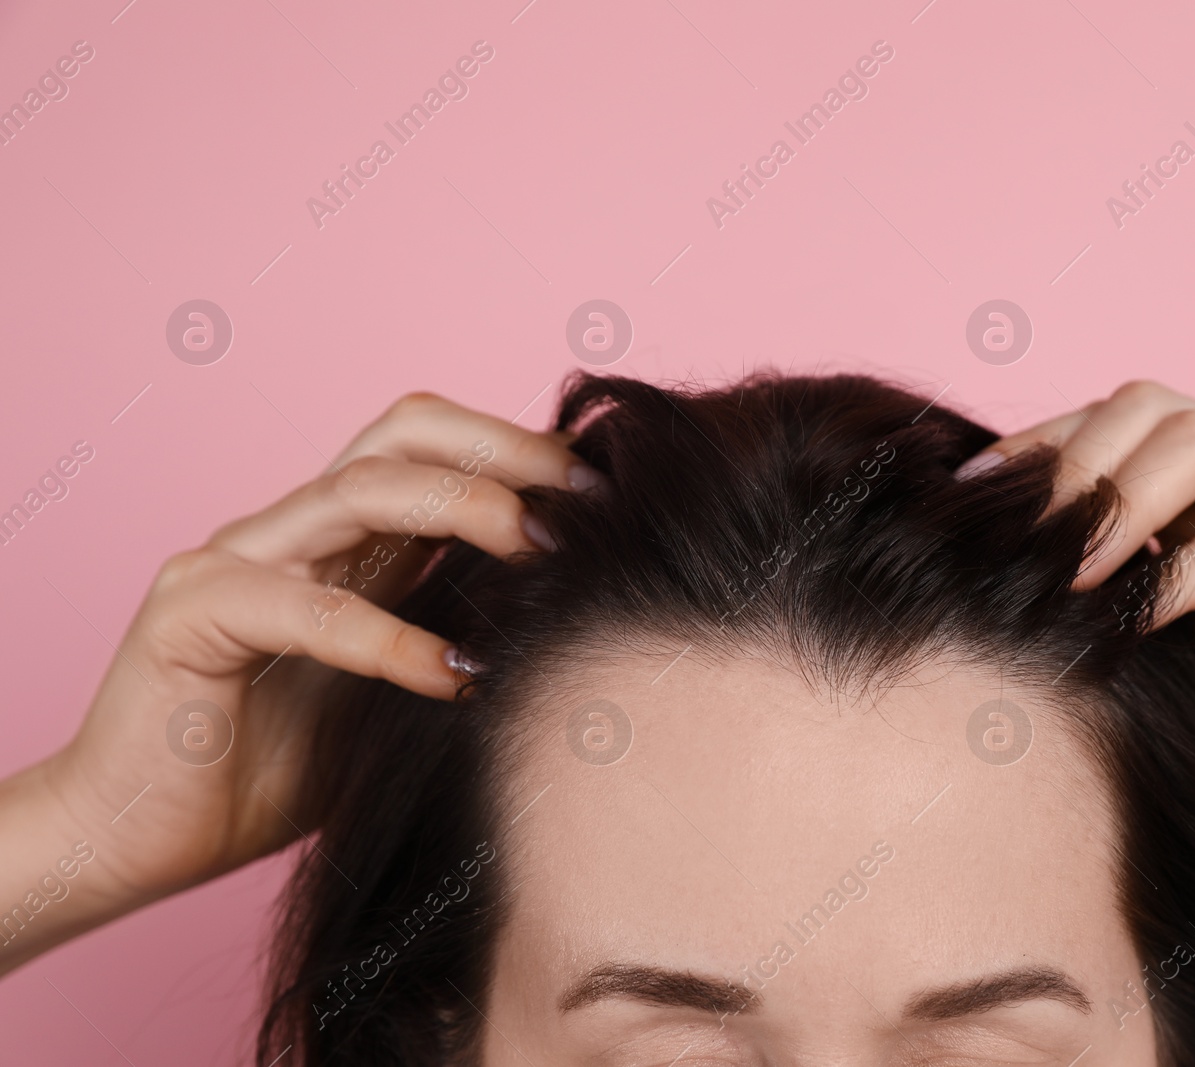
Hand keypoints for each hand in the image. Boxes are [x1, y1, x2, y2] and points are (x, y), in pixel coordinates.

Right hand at [0, 393, 593, 972]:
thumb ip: (454, 640)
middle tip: (584, 499)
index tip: (602, 491)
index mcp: (339, 542)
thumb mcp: (395, 697)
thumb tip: (569, 620)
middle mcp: (288, 532)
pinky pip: (305, 609)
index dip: (516, 451)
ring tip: (540, 550)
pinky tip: (455, 673)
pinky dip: (390, 638)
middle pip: (402, 436)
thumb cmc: (269, 772)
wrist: (134, 838)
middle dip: (504, 452)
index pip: (429, 446)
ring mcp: (233, 562)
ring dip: (463, 509)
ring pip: (358, 491)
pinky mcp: (190, 617)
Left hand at [962, 381, 1194, 920]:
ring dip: (1122, 502)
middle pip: (1148, 406)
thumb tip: (1002, 591)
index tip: (964, 503)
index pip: (1114, 429)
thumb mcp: (1183, 663)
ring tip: (1072, 574)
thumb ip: (1117, 607)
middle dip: (1071, 464)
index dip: (1036, 454)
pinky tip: (1150, 616)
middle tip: (1017, 541)